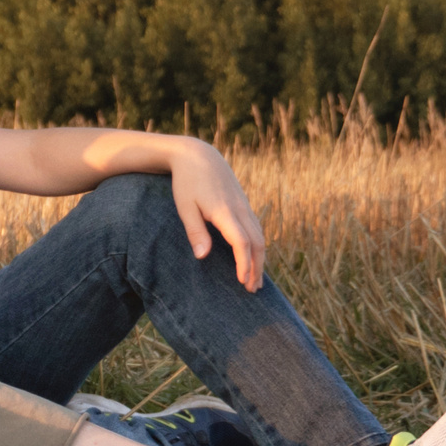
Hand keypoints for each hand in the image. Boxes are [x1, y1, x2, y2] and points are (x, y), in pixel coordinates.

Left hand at [167, 140, 266, 290]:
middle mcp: (240, 210)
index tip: (243, 282)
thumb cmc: (186, 182)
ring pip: (260, 236)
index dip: (245, 264)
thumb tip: (202, 257)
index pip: (242, 242)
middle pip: (257, 243)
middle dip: (257, 267)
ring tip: (255, 280)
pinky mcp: (244, 204)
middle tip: (252, 290)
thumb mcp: (185, 207)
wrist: (198, 155)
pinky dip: (257, 246)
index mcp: (225, 212)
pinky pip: (256, 229)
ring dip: (260, 259)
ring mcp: (245, 206)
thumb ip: (195, 231)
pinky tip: (253, 257)